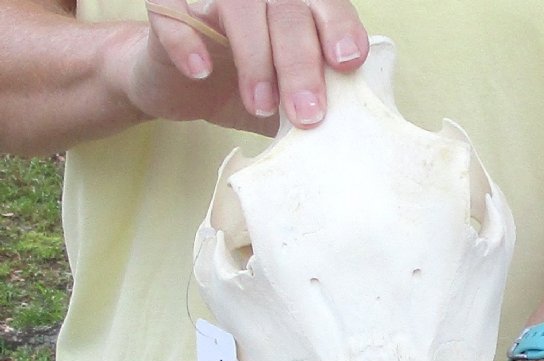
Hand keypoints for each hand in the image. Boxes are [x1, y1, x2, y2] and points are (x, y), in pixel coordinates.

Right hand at [104, 0, 367, 133]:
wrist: (181, 86)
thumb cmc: (245, 90)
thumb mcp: (286, 102)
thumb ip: (313, 105)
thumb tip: (347, 136)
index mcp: (296, 9)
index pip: (325, 5)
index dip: (339, 27)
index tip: (347, 62)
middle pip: (288, 10)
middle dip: (301, 64)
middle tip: (307, 113)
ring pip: (238, 7)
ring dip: (254, 56)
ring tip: (260, 105)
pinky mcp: (168, 11)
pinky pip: (173, 11)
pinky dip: (187, 42)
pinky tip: (200, 70)